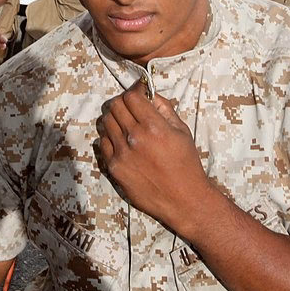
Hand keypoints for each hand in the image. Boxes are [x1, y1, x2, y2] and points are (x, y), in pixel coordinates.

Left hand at [95, 84, 214, 232]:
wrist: (183, 200)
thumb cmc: (186, 164)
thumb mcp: (182, 131)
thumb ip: (165, 109)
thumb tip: (150, 94)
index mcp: (154, 126)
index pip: (131, 96)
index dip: (135, 90)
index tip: (139, 92)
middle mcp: (135, 138)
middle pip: (115, 106)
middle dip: (123, 101)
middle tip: (131, 106)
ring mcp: (122, 153)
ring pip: (106, 122)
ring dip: (115, 118)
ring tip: (126, 123)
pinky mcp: (114, 168)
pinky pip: (103, 142)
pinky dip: (110, 137)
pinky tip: (122, 141)